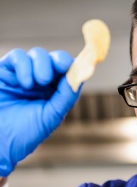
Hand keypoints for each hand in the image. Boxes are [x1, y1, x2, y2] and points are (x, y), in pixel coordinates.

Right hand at [0, 47, 80, 176]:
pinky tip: (25, 83)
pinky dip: (24, 65)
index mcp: (55, 91)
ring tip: (40, 81)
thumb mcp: (52, 115)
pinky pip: (17, 56)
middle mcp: (40, 81)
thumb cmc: (24, 133)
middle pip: (55, 59)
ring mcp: (23, 74)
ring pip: (38, 54)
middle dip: (59, 61)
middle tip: (60, 68)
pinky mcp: (4, 71)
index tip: (75, 66)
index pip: (68, 71)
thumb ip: (66, 95)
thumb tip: (80, 76)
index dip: (73, 65)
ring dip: (42, 64)